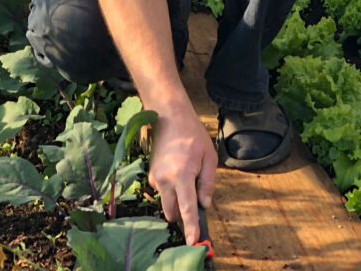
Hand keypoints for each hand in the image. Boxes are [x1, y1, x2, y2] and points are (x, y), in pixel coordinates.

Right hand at [147, 106, 217, 244]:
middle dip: (183, 213)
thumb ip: (208, 183)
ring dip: (178, 199)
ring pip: (167, 202)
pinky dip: (172, 189)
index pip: (186, 208)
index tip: (193, 241)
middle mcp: (165, 180)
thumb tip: (204, 205)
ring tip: (189, 175)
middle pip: (173, 212)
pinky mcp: (151, 176)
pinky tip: (179, 170)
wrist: (170, 119)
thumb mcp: (209, 157)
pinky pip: (164, 192)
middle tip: (196, 198)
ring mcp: (155, 179)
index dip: (190, 226)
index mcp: (182, 175)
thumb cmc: (193, 136)